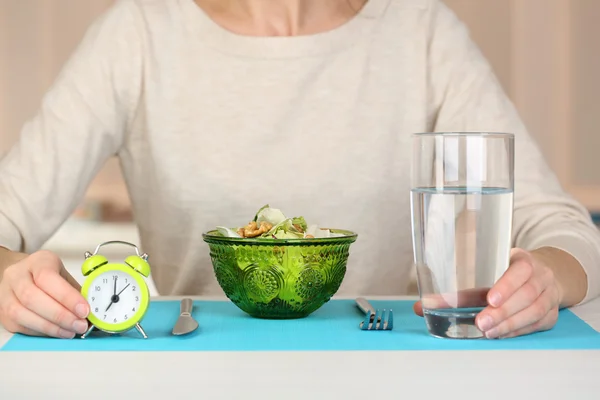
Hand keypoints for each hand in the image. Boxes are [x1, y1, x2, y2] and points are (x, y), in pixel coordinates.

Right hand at [0, 250, 89, 337]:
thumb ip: (76, 290)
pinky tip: (57, 332)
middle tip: (80, 324)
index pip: (48, 277)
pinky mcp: (3, 313)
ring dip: (51, 327)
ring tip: (70, 331)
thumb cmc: (47, 275)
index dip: (67, 296)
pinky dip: (41, 331)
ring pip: (22, 314)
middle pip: (32, 298)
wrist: (23, 275)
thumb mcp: (64, 275)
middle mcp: (17, 275)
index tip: (84, 310)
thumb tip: (92, 310)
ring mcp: (6, 294)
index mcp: (38, 261)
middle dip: (60, 315)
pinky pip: (20, 326)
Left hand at [413, 248, 562, 338]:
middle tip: (481, 323)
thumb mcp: (485, 272)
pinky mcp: (550, 313)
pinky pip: (537, 324)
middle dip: (502, 312)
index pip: (520, 270)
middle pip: (526, 295)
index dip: (506, 285)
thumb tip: (422, 306)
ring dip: (509, 324)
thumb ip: (456, 289)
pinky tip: (501, 334)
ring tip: (489, 332)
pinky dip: (517, 331)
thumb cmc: (505, 272)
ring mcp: (548, 295)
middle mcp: (540, 276)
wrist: (542, 274)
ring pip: (533, 311)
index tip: (490, 299)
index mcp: (523, 259)